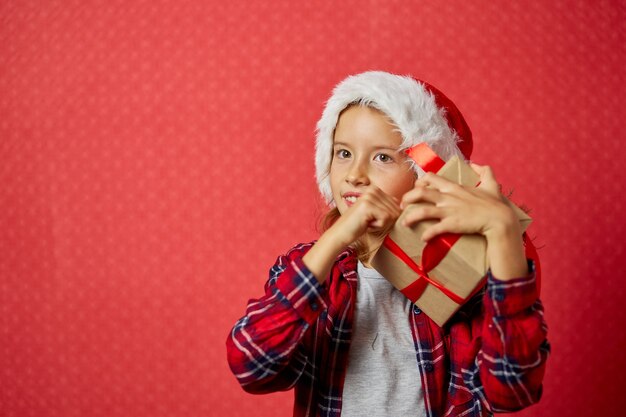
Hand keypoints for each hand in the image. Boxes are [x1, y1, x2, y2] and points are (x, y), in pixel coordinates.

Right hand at [330, 186, 401, 247]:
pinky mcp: (368, 205)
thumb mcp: (375, 212)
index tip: (372, 218)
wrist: (341, 233)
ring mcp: (370, 196)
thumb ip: (388, 206)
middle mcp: (373, 189)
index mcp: (375, 188)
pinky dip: (378, 226)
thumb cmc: (358, 225)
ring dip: (381, 224)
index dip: (387, 216)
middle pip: (396, 209)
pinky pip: (386, 219)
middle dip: (385, 220)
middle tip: (369, 221)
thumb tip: (404, 207)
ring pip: (392, 215)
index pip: (396, 204)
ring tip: (367, 222)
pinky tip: (366, 224)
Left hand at [400, 164, 518, 241]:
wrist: (500, 220)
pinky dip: (426, 234)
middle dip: (407, 198)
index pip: (430, 178)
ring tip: (405, 223)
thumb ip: (485, 171)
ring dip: (410, 217)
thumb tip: (476, 164)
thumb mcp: (491, 184)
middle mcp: (448, 197)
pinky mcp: (452, 224)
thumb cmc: (495, 204)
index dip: (420, 183)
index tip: (416, 190)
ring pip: (422, 211)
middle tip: (403, 205)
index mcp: (454, 187)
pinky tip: (423, 238)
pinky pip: (434, 229)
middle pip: (420, 192)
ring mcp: (449, 211)